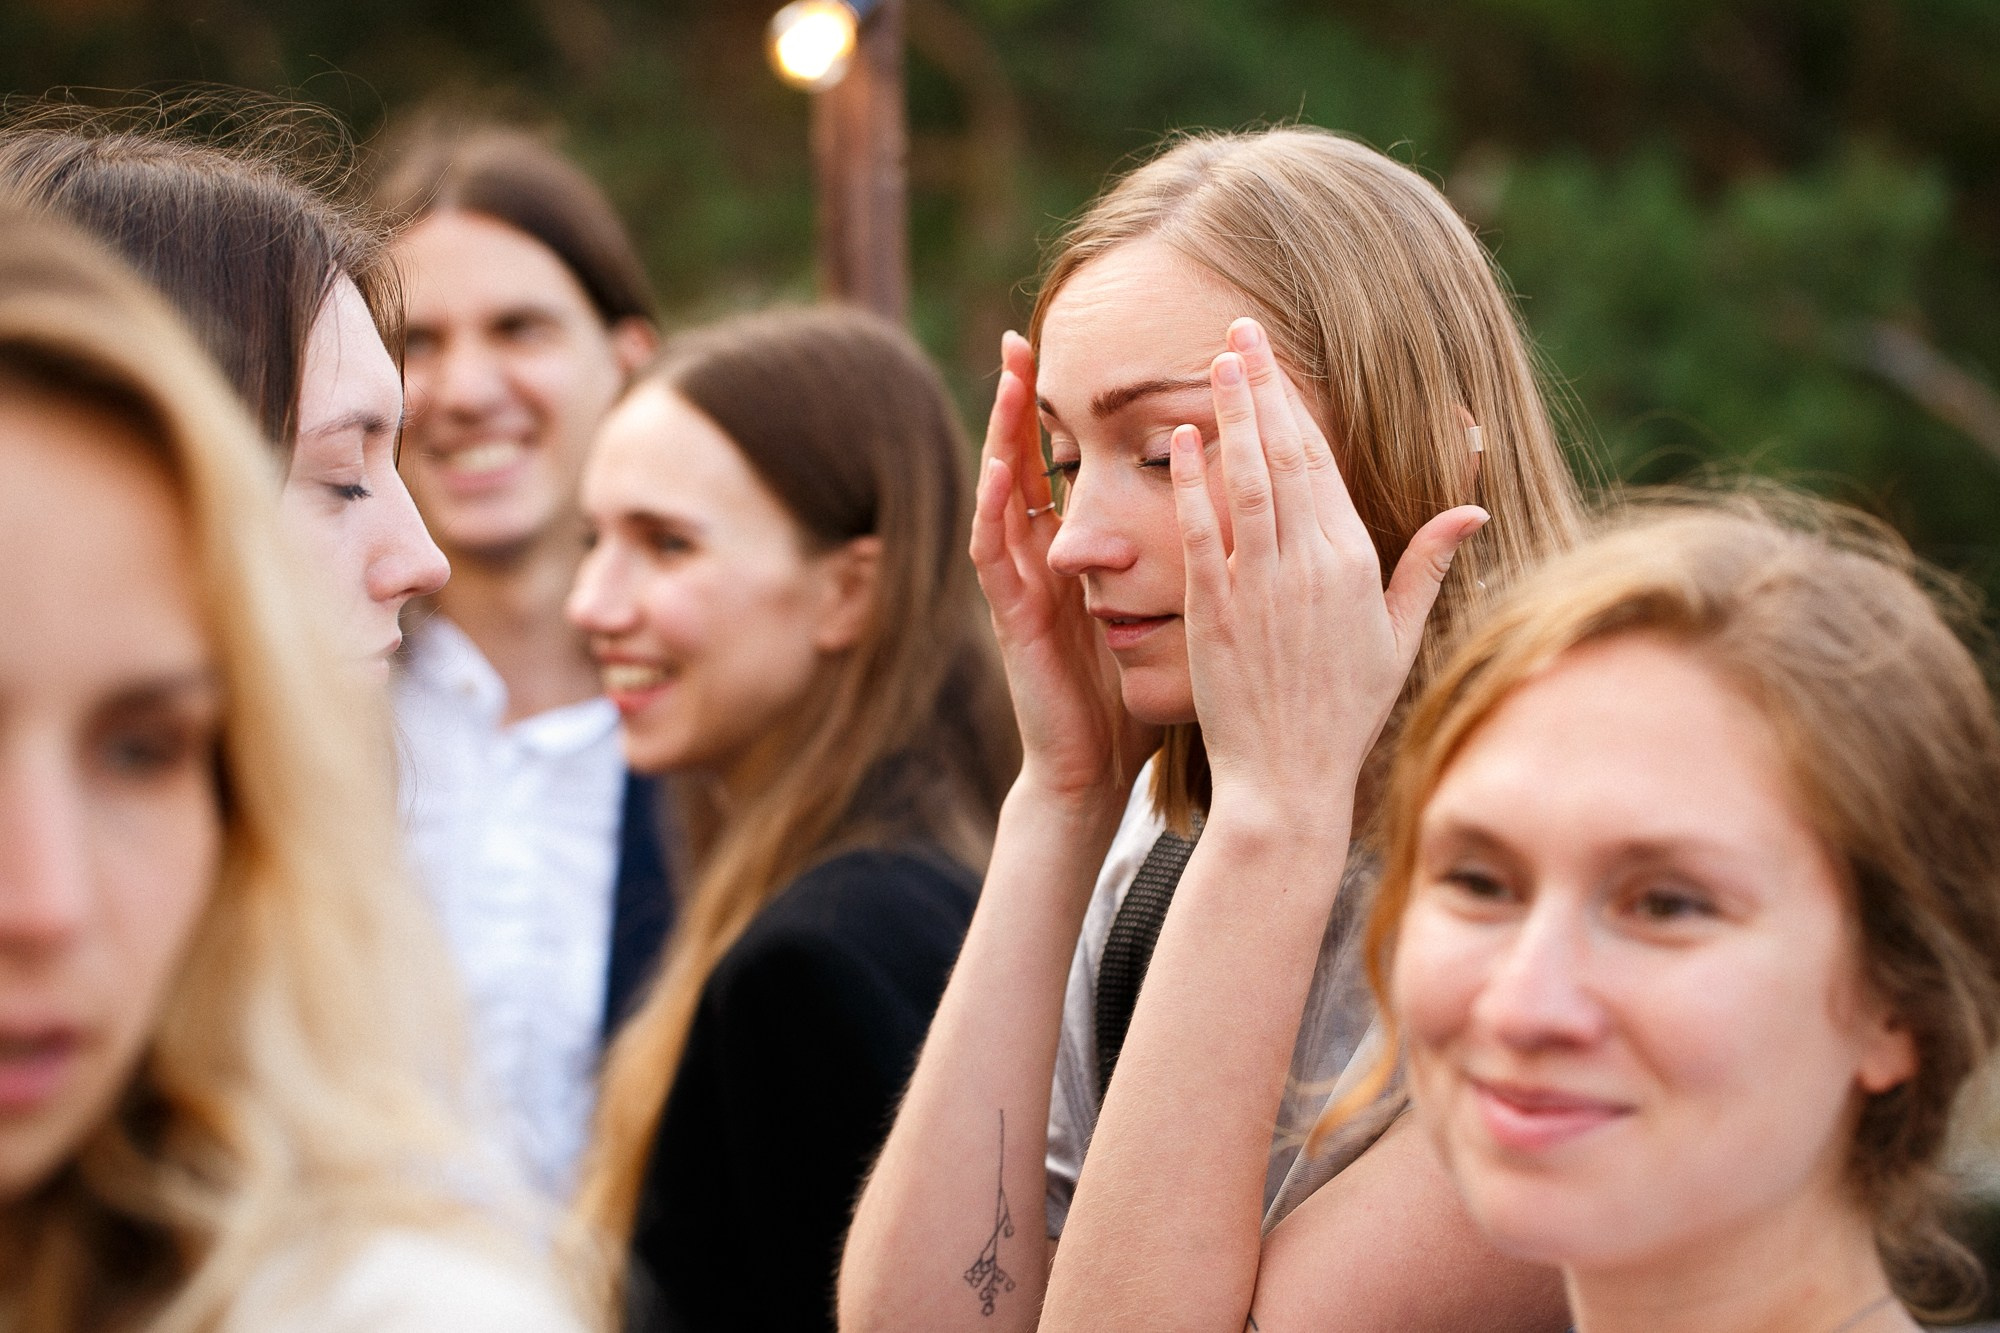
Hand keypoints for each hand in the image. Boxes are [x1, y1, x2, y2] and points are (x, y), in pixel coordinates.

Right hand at [971, 332, 1160, 802]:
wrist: (1093, 769)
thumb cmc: (1130, 698)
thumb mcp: (1163, 615)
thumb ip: (1186, 567)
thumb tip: (1241, 521)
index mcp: (1081, 556)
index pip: (1070, 468)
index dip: (1071, 415)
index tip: (1087, 354)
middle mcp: (1044, 560)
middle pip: (1027, 464)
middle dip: (1021, 403)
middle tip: (1022, 338)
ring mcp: (1022, 587)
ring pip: (1003, 494)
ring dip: (1001, 436)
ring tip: (1008, 379)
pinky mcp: (1011, 619)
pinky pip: (994, 555)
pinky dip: (995, 511)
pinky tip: (1002, 472)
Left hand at [1170, 318, 1486, 827]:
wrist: (1289, 778)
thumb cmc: (1342, 712)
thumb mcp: (1398, 638)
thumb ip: (1426, 566)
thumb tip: (1472, 511)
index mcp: (1354, 563)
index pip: (1323, 464)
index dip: (1296, 405)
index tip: (1275, 361)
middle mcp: (1310, 565)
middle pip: (1286, 456)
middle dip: (1263, 386)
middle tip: (1239, 329)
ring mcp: (1261, 587)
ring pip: (1247, 481)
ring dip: (1231, 415)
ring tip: (1215, 359)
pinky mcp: (1215, 612)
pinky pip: (1203, 535)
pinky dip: (1192, 484)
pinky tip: (1181, 440)